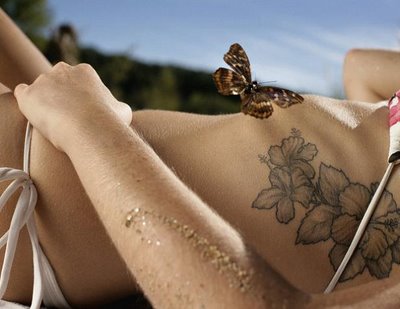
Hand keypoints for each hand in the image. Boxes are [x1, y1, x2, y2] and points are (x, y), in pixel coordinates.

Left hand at [14, 62, 131, 152]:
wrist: (91, 129)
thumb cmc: (109, 121)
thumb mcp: (123, 111)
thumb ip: (117, 106)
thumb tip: (119, 110)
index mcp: (85, 72)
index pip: (79, 79)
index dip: (81, 96)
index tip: (84, 111)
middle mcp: (62, 71)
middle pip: (58, 79)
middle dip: (62, 95)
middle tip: (68, 115)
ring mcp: (43, 81)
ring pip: (41, 88)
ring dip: (45, 101)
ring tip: (54, 122)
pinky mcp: (28, 95)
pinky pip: (22, 93)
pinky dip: (27, 102)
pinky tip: (35, 113)